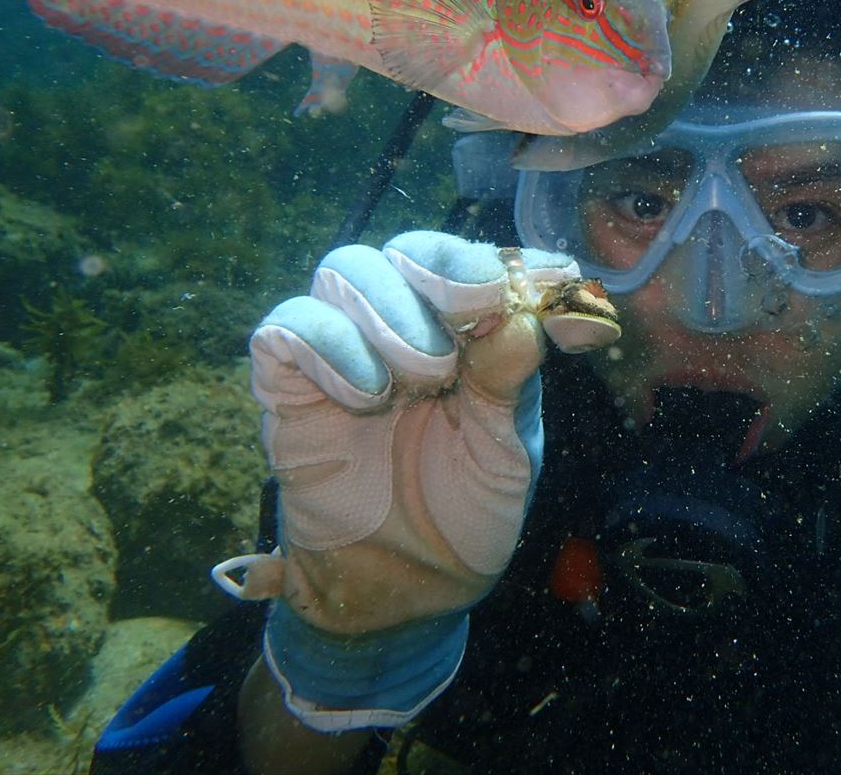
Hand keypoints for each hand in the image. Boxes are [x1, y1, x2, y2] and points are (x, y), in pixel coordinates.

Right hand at [212, 232, 618, 730]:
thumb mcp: (505, 452)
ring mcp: (345, 353)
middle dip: (444, 268)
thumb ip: (509, 383)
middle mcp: (406, 329)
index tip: (554, 280)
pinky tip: (366, 390)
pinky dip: (326, 342)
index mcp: (469, 335)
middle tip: (474, 310)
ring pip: (345, 272)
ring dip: (390, 307)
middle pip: (407, 249)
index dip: (515, 263)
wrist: (405, 591)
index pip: (482, 265)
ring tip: (423, 372)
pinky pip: (286, 328)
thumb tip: (519, 315)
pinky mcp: (290, 389)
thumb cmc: (463, 512)